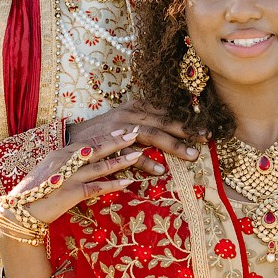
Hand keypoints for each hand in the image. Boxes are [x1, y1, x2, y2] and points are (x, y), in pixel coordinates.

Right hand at [6, 130, 144, 227]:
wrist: (21, 210)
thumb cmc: (35, 192)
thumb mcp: (50, 171)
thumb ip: (65, 164)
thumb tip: (81, 161)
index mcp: (61, 153)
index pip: (88, 141)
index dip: (106, 136)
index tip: (122, 130)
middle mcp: (66, 161)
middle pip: (97, 148)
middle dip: (118, 141)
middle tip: (135, 134)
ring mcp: (69, 176)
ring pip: (101, 165)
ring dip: (121, 160)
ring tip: (138, 156)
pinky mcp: (72, 193)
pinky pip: (97, 187)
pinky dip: (114, 184)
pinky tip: (128, 182)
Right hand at [67, 102, 199, 162]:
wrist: (71, 140)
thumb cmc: (103, 133)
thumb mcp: (125, 120)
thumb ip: (147, 121)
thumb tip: (173, 128)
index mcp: (136, 107)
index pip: (165, 111)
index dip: (187, 119)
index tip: (206, 128)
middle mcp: (129, 114)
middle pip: (163, 121)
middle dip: (186, 130)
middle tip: (205, 139)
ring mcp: (119, 129)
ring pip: (152, 134)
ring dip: (173, 146)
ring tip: (190, 155)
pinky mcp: (109, 145)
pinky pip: (131, 154)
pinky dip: (146, 163)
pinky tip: (161, 171)